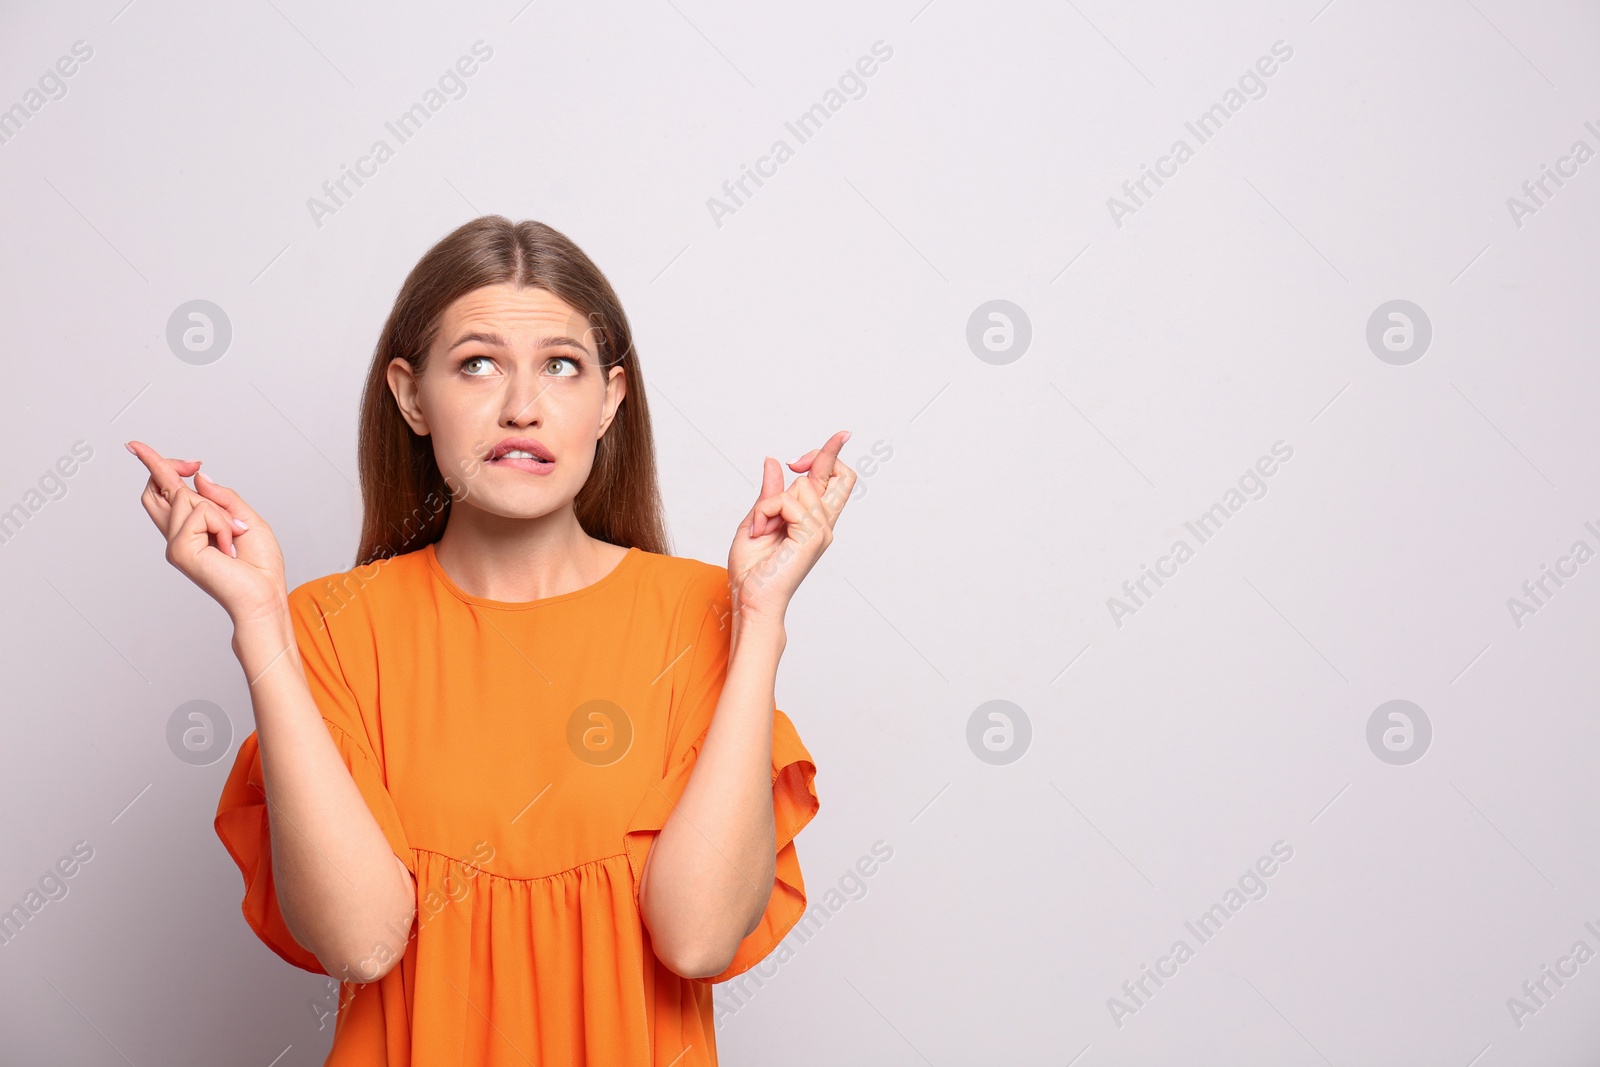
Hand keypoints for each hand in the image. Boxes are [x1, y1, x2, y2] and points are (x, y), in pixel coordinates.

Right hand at [128, 440, 287, 623]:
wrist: (265, 595)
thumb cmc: (260, 566)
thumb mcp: (246, 520)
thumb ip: (222, 498)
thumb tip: (198, 476)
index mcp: (192, 528)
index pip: (163, 492)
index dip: (153, 466)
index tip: (138, 446)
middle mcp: (178, 535)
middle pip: (156, 491)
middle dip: (168, 468)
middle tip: (193, 464)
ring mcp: (176, 543)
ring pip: (186, 497)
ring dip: (220, 511)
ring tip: (233, 536)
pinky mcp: (180, 550)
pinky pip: (200, 513)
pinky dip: (221, 523)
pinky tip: (228, 546)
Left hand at [727, 430, 855, 627]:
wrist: (750, 599)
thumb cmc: (752, 570)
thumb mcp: (757, 520)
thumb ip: (769, 493)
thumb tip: (774, 461)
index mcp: (812, 520)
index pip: (835, 480)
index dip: (834, 453)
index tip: (841, 435)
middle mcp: (823, 524)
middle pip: (841, 476)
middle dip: (823, 455)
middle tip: (794, 462)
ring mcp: (820, 531)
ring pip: (800, 486)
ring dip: (769, 503)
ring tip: (761, 529)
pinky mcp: (812, 537)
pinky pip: (786, 502)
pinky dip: (766, 512)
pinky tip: (762, 532)